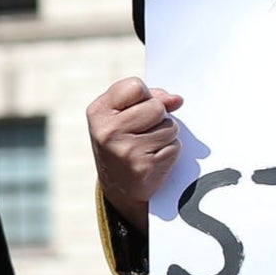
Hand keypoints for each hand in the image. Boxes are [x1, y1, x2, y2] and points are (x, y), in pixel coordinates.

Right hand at [87, 78, 183, 230]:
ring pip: (169, 126)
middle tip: (143, 132)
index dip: (145, 96)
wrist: (118, 187)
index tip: (136, 110)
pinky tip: (153, 159)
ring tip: (148, 146)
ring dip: (166, 135)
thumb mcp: (121, 115)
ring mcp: (126, 150)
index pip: (136, 86)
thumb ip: (148, 98)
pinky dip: (170, 151)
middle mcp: (109, 131)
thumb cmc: (122, 142)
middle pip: (157, 107)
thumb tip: (177, 100)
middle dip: (158, 117)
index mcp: (99, 112)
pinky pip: (174, 146)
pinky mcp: (144, 166)